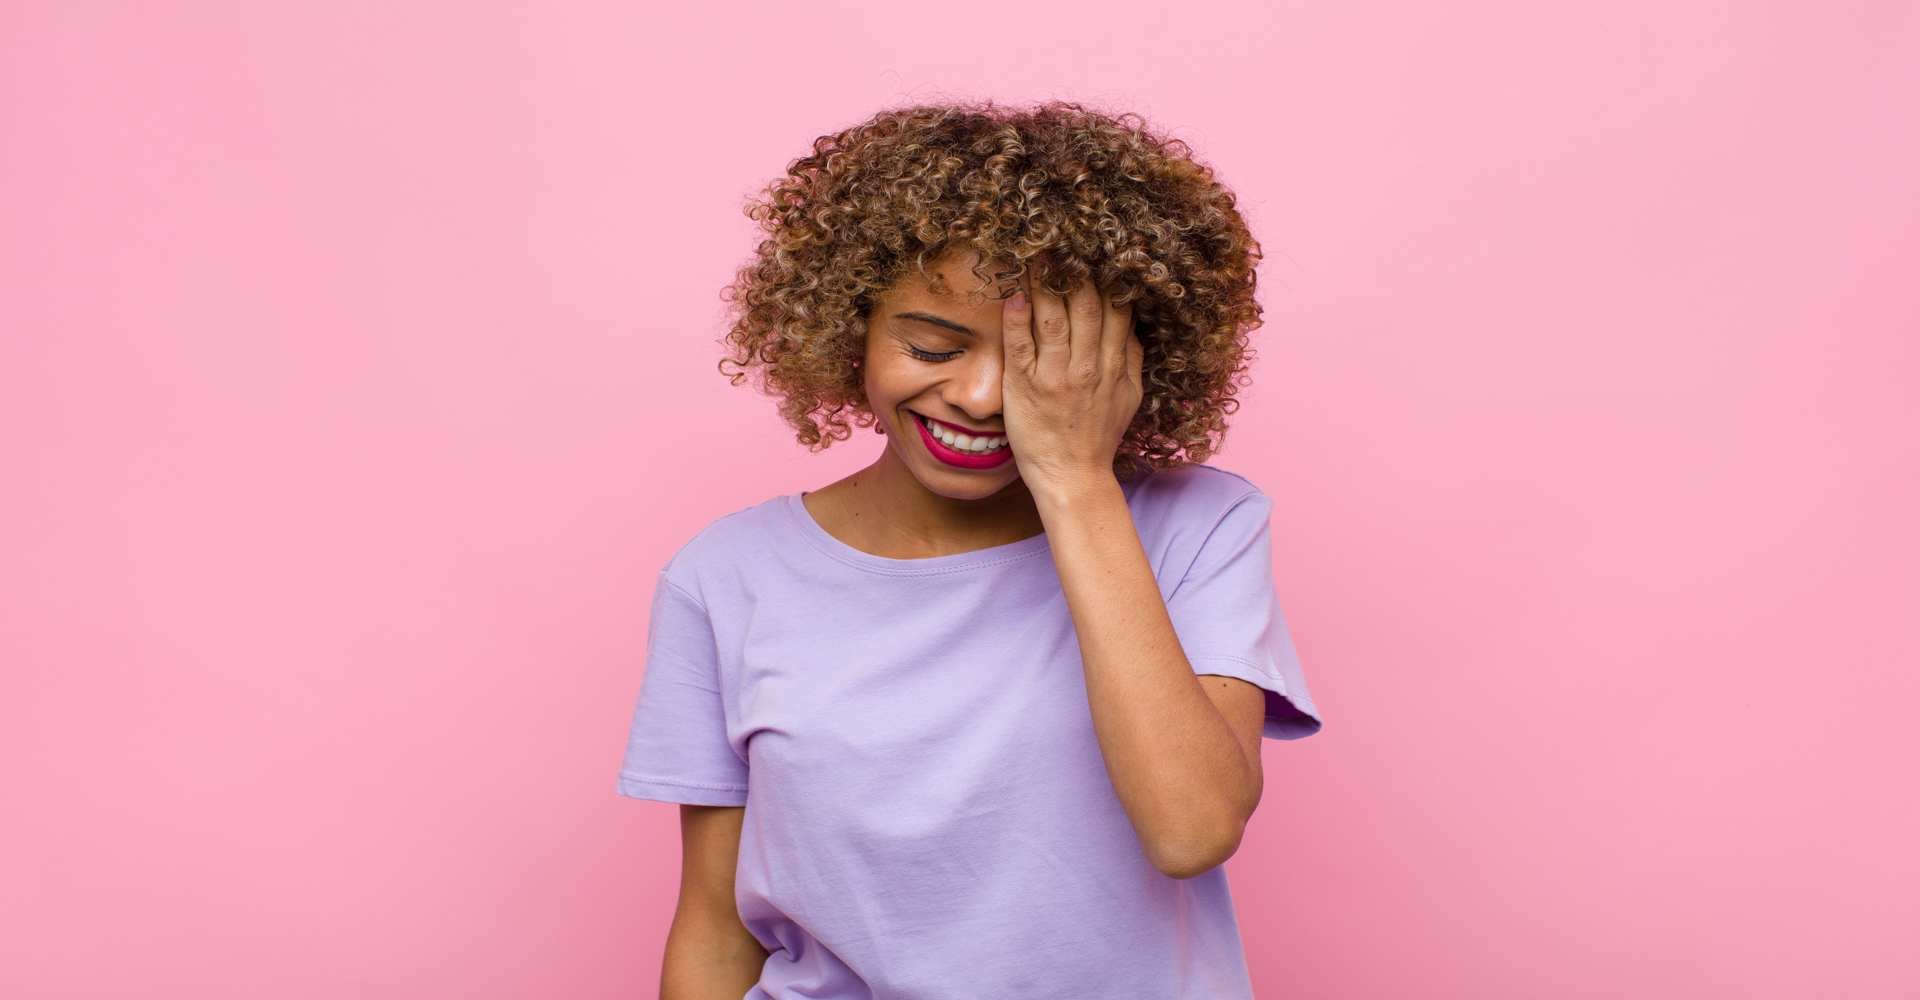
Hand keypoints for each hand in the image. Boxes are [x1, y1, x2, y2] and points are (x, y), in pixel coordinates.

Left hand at [1001, 266, 1143, 496]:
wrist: (1073, 477)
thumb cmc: (1098, 437)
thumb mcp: (1130, 397)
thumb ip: (1131, 357)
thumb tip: (1132, 321)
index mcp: (1112, 365)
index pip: (1115, 310)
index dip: (1107, 277)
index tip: (1098, 250)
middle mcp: (1086, 367)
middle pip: (1085, 306)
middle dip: (1076, 270)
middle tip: (1065, 238)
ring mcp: (1055, 377)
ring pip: (1053, 319)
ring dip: (1044, 283)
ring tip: (1037, 253)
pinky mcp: (1025, 387)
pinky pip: (1021, 346)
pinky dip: (1017, 318)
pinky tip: (1015, 293)